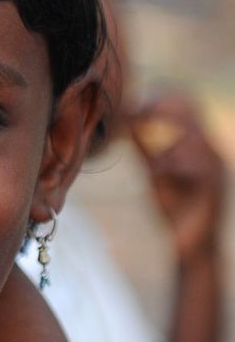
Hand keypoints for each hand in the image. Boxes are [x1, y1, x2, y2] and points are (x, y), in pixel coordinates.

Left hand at [129, 93, 225, 265]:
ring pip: (192, 137)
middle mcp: (211, 151)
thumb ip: (144, 147)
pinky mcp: (213, 187)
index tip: (131, 101)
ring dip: (163, 140)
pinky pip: (194, 166)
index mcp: (199, 144)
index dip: (158, 97)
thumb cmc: (175, 206)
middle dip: (158, 108)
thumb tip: (126, 122)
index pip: (185, 105)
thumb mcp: (154, 170)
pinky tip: (155, 172)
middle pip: (191, 112)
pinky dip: (170, 164)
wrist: (190, 244)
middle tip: (132, 112)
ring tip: (144, 150)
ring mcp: (215, 168)